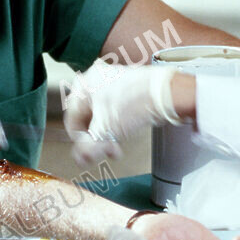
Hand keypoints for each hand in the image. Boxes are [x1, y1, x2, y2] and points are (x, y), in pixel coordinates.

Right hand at [63, 61, 179, 164]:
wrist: (167, 93)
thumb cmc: (135, 103)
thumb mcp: (105, 131)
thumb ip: (88, 148)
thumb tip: (80, 159)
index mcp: (84, 84)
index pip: (72, 119)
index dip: (79, 141)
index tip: (89, 153)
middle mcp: (96, 80)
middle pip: (87, 118)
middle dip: (96, 139)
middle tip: (106, 151)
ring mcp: (112, 83)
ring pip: (101, 116)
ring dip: (107, 135)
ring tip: (116, 146)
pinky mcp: (127, 88)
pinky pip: (114, 111)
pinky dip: (117, 125)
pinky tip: (124, 134)